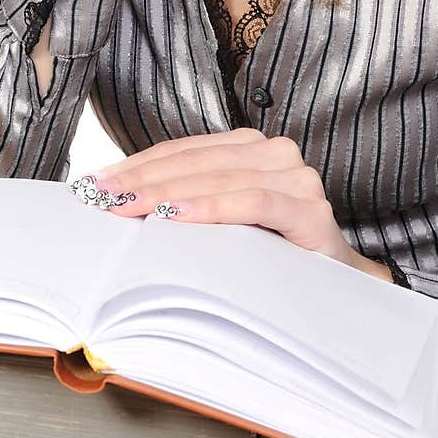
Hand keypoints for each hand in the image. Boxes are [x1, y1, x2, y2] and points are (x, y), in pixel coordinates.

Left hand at [77, 128, 390, 278]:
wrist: (338, 290)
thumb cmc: (272, 254)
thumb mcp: (224, 222)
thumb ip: (188, 202)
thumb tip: (121, 202)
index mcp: (251, 148)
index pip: (183, 151)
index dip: (139, 164)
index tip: (98, 182)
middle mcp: (276, 154)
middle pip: (195, 162)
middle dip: (144, 179)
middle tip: (103, 196)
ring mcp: (296, 179)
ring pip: (219, 177)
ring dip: (168, 192)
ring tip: (129, 207)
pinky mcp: (310, 212)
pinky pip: (252, 202)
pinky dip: (211, 208)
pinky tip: (175, 218)